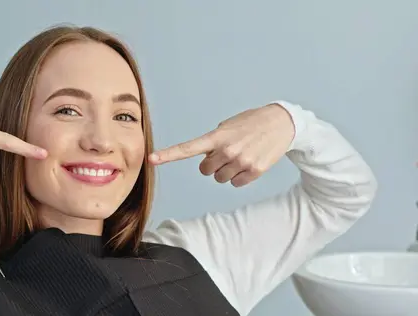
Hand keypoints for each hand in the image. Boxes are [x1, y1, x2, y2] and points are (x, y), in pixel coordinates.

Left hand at [149, 104, 294, 186]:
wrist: (281, 123)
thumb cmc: (249, 124)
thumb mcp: (227, 127)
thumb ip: (212, 142)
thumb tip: (207, 160)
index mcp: (216, 137)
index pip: (187, 148)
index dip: (168, 155)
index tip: (151, 159)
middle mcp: (226, 150)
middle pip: (205, 171)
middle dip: (212, 164)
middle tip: (226, 152)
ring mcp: (241, 161)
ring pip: (220, 178)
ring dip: (226, 170)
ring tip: (240, 155)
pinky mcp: (254, 171)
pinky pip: (236, 183)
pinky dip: (240, 176)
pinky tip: (249, 162)